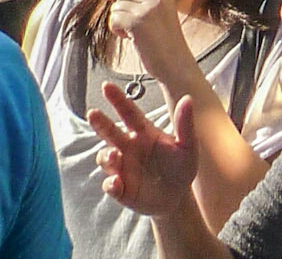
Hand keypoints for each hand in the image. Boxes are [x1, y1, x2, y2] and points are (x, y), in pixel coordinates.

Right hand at [87, 84, 200, 217]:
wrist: (177, 197)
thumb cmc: (181, 167)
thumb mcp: (188, 145)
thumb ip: (185, 124)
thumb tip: (187, 98)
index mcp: (144, 132)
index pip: (129, 113)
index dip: (118, 99)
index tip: (106, 85)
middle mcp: (128, 147)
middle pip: (110, 132)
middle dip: (101, 123)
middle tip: (93, 113)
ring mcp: (122, 167)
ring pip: (106, 158)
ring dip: (108, 156)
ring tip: (115, 155)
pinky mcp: (120, 188)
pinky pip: (110, 184)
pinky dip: (111, 183)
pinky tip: (116, 183)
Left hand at [101, 0, 193, 84]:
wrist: (175, 63)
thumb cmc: (164, 44)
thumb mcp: (160, 15)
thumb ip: (144, 2)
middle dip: (121, 13)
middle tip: (135, 29)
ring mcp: (148, 9)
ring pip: (116, 8)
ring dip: (120, 23)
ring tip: (136, 35)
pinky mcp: (137, 22)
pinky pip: (114, 20)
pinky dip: (117, 30)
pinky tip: (131, 38)